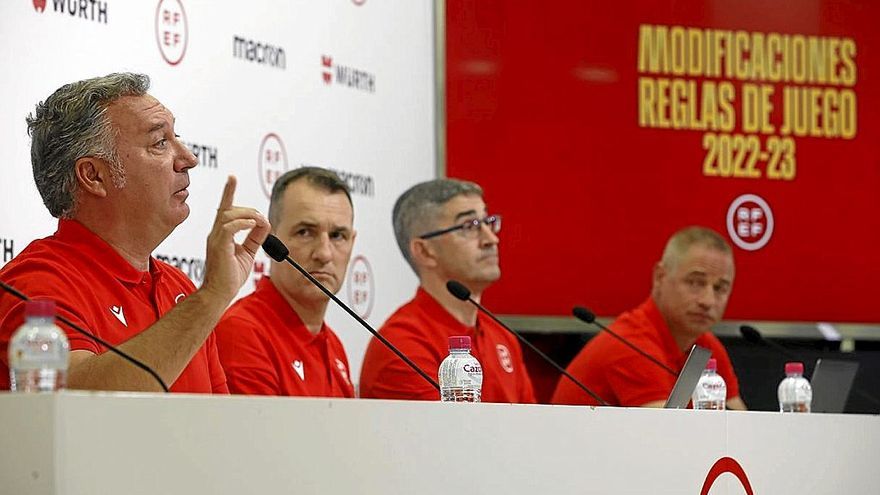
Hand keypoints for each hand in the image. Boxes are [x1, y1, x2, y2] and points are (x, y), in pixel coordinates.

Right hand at [201, 176, 270, 300]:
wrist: (219, 294)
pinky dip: (242, 223)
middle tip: (262, 221)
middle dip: (249, 210)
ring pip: (229, 215)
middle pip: (230, 209)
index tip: (232, 178)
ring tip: (259, 223)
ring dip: (248, 215)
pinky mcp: (218, 247)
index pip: (225, 208)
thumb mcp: (248, 252)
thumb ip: (254, 238)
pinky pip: (229, 227)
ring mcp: (215, 239)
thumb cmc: (229, 276)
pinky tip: (252, 225)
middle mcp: (216, 234)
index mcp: (221, 234)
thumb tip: (264, 223)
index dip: (229, 192)